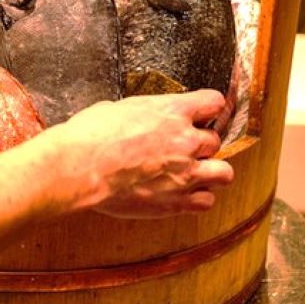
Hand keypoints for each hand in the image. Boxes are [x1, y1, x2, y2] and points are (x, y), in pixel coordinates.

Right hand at [51, 90, 233, 218]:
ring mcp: (185, 173)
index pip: (213, 102)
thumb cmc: (90, 136)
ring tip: (193, 174)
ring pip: (224, 173)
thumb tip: (140, 117)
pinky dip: (197, 198)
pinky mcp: (176, 201)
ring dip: (211, 172)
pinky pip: (206, 201)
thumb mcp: (118, 110)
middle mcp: (185, 140)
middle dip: (200, 145)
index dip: (208, 108)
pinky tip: (181, 194)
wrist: (80, 168)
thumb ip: (143, 114)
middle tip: (183, 150)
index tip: (201, 114)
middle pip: (215, 140)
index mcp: (171, 112)